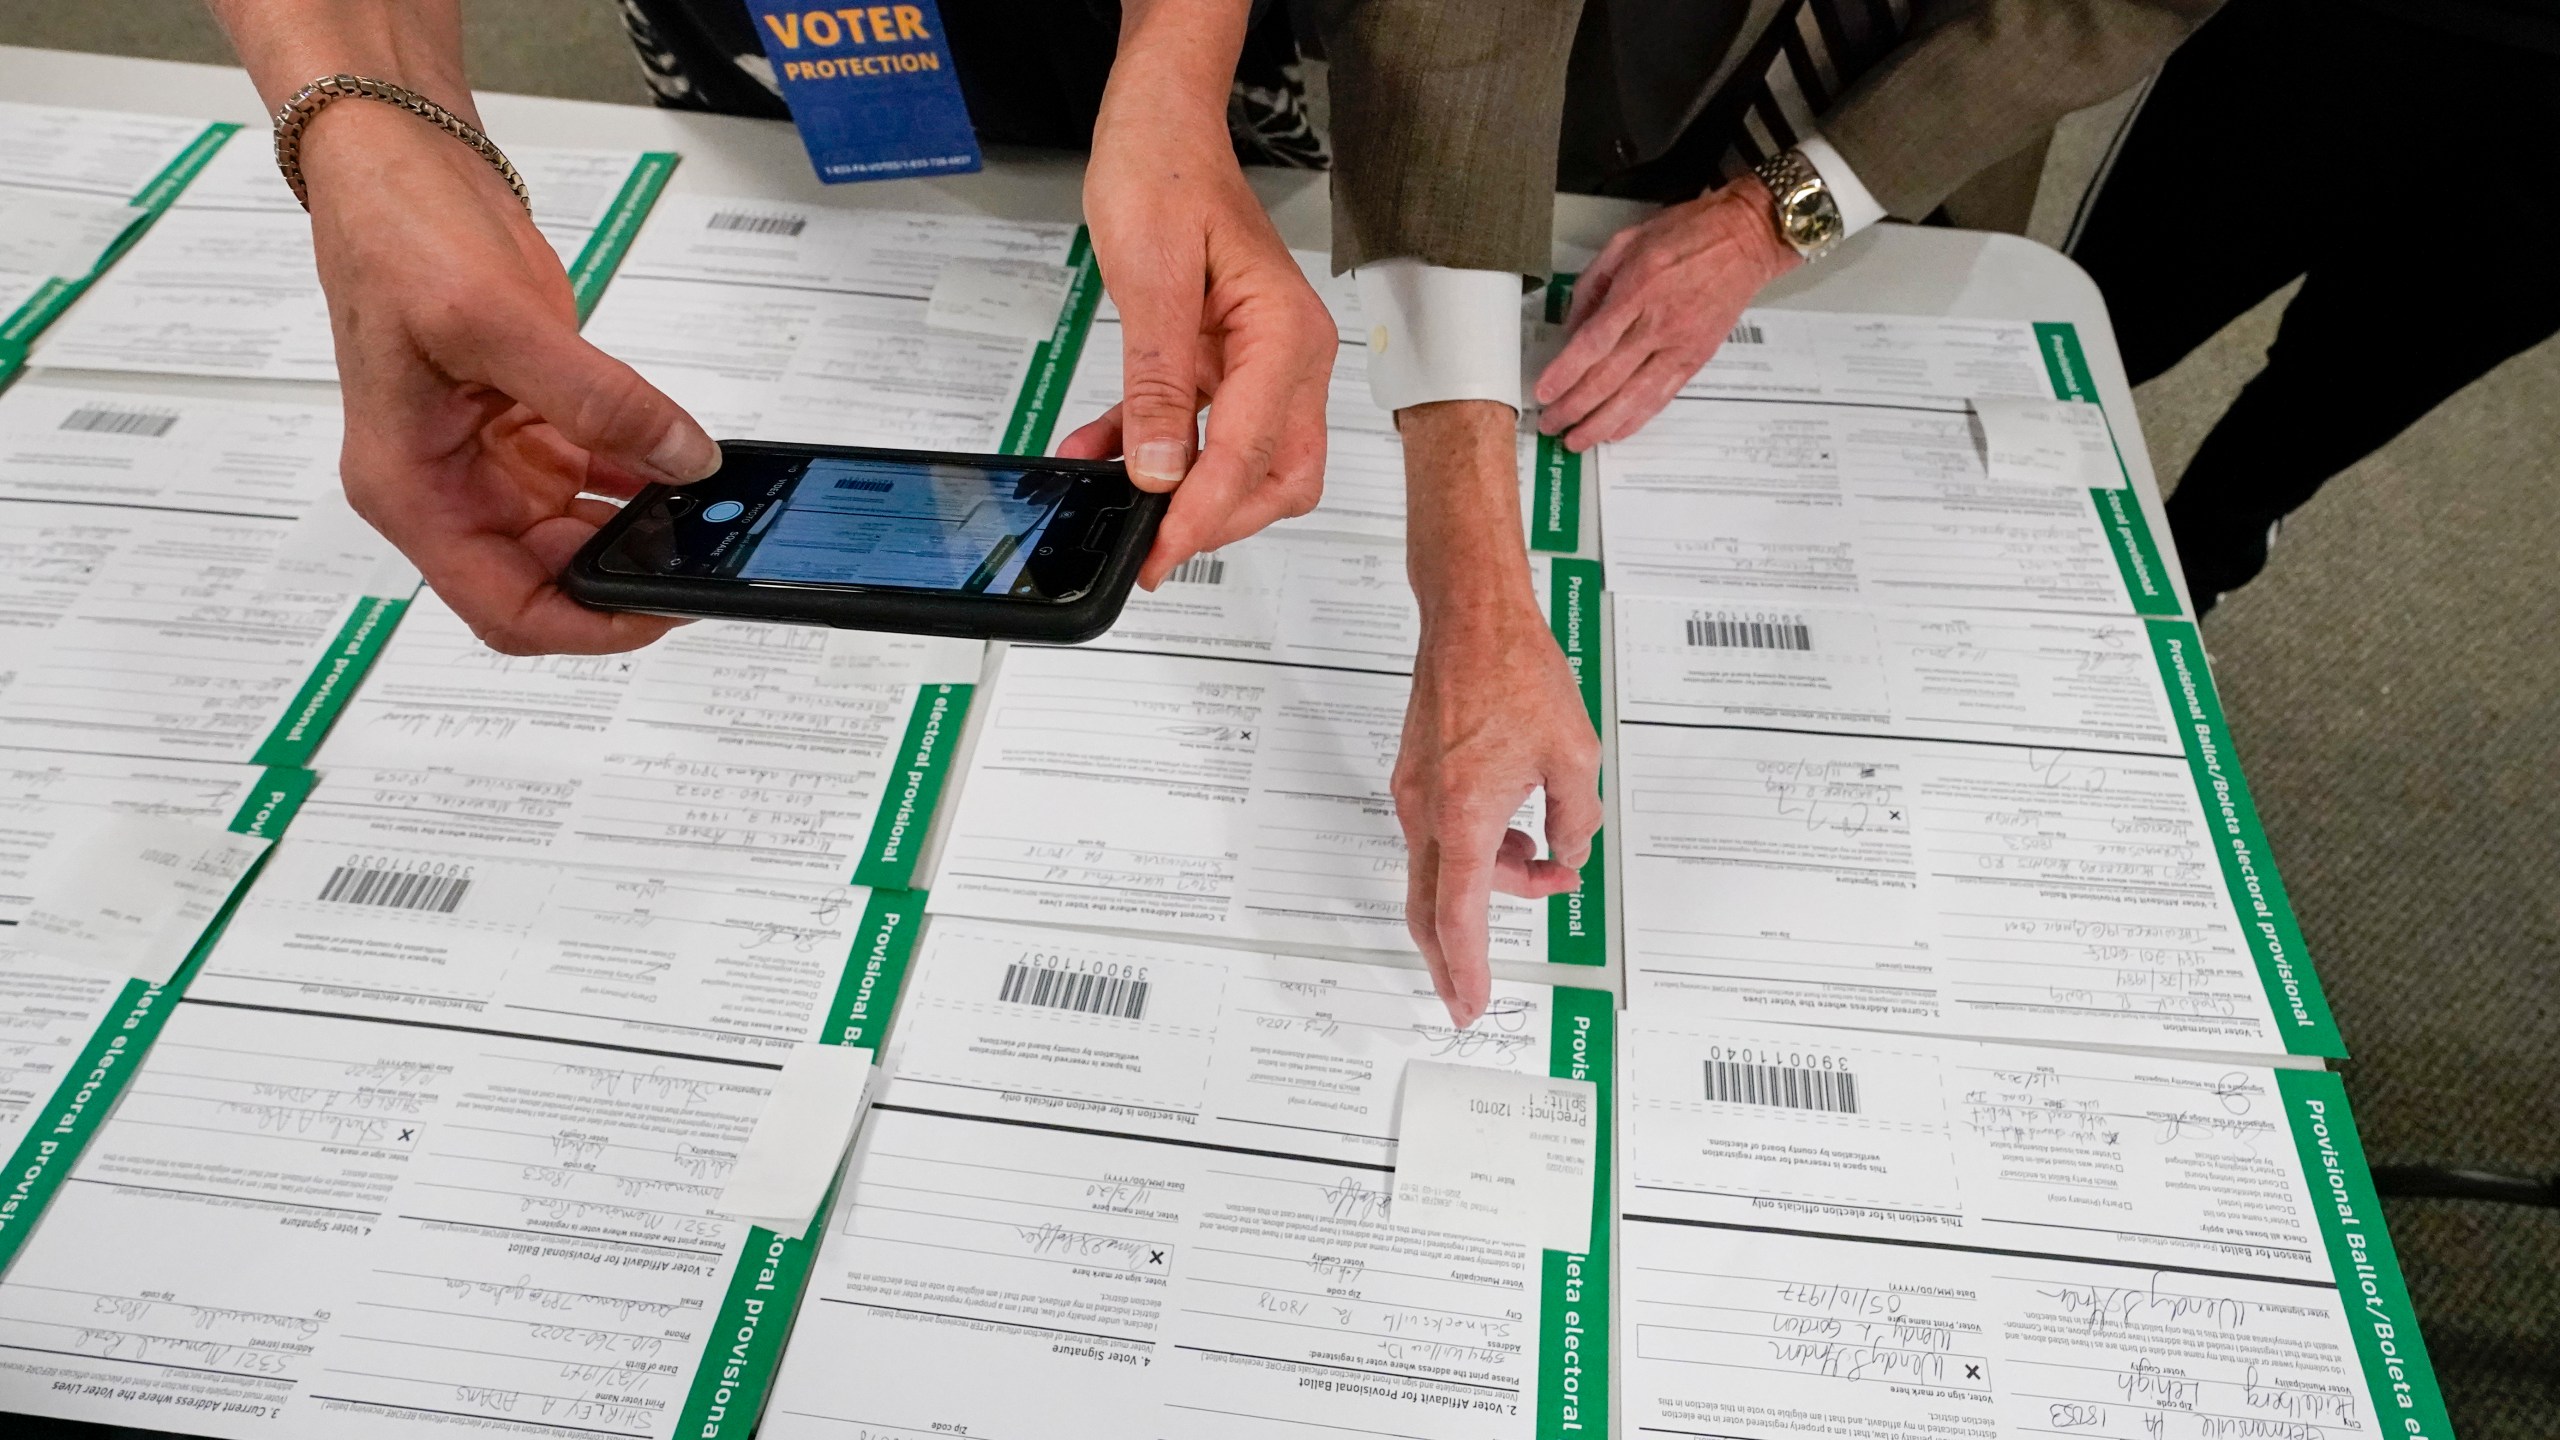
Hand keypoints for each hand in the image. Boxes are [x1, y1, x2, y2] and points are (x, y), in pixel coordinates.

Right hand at [302, 101, 720, 653]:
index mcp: (411, 491)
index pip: (502, 607)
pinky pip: (594, 477)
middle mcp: (447, 488)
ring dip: (641, 530)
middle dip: (625, 574)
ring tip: (711, 518)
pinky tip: (687, 469)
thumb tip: (683, 459)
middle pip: (546, 581)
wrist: (397, 163)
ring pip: (576, 534)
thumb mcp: (493, 320)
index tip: (661, 608)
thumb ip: (597, 400)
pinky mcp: (526, 424)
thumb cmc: (395, 236)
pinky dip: (641, 479)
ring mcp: (487, 460)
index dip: (586, 626)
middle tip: (707, 555)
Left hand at [1055, 3, 1334, 589]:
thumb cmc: (1166, 172)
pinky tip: (1105, 457)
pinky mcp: (1226, 360)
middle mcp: (1289, 355)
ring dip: (1189, 494)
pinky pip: (1204, 428)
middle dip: (1220, 521)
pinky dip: (1161, 452)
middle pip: (1276, 475)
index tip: (1161, 550)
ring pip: (1248, 463)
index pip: (1251, 449)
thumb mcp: (1151, 279)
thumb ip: (1157, 382)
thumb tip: (1159, 467)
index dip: (1204, 511)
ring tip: (1120, 512)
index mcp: (1285, 335)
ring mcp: (1262, 360)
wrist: (1160, 123)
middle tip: (1153, 552)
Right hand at [1395, 605, 1600, 1026]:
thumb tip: (1567, 851)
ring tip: (1548, 863)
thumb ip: (1575, 820)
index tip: (1468, 1004)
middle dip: (1455, 956)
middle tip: (1470, 993)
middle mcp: (1427, 811)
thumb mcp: (1574, 756)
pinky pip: (1441, 837)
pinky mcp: (1416, 777)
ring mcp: (1414, 794)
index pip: (1460, 916)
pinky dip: (1477, 853)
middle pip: (1432, 910)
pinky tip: (1517, 832)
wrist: (1471, 618)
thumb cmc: (1514, 671)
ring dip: (1491, 885)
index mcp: (1465, 815)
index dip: (1466, 969)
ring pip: (1444, 871)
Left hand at [1533, 173, 1799, 450]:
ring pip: (1635, 396)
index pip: (1593, 343)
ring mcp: (1680, 345)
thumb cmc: (1687, 233)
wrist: (1746, 239)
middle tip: (1550, 423)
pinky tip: (1615, 432)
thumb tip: (1571, 328)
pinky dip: (1637, 418)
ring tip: (1577, 441)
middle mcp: (1659, 323)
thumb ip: (1593, 285)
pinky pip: (1662, 396)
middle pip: (1608, 377)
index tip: (1543, 392)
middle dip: (1574, 407)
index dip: (1565, 373)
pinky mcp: (1697, 358)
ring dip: (1601, 424)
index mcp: (1637, 289)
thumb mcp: (1626, 242)